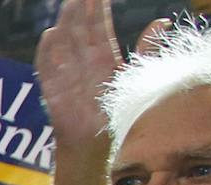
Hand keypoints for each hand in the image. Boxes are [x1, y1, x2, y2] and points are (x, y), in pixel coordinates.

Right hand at [35, 0, 169, 145]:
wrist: (97, 146)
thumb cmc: (117, 113)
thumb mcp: (138, 76)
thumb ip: (148, 49)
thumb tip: (163, 21)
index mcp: (104, 57)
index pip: (99, 26)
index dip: (98, 8)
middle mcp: (84, 62)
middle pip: (80, 30)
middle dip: (80, 8)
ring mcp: (68, 75)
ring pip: (64, 43)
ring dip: (66, 23)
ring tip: (71, 3)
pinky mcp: (55, 91)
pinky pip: (47, 69)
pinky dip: (47, 52)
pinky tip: (51, 35)